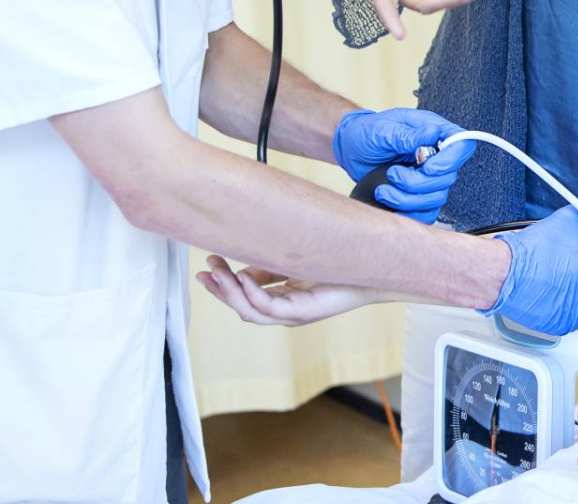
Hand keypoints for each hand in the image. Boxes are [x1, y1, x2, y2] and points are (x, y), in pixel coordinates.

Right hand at [195, 255, 385, 325]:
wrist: (372, 268)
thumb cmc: (338, 264)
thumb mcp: (295, 263)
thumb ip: (269, 267)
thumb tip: (240, 267)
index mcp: (284, 300)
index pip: (245, 298)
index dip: (223, 285)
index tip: (206, 267)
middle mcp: (286, 312)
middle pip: (242, 308)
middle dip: (220, 290)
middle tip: (204, 270)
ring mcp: (294, 315)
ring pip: (251, 311)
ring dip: (231, 291)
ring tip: (217, 271)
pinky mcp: (304, 312)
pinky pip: (270, 307)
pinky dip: (252, 293)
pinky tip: (242, 276)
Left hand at [332, 108, 472, 222]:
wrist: (350, 148)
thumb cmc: (367, 132)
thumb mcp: (383, 129)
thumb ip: (409, 135)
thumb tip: (433, 133)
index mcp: (434, 132)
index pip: (462, 146)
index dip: (450, 161)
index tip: (425, 166)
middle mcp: (437, 155)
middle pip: (448, 178)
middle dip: (417, 183)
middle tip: (392, 174)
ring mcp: (429, 178)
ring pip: (436, 198)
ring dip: (406, 198)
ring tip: (383, 189)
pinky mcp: (419, 196)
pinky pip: (426, 213)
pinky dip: (407, 211)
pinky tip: (389, 200)